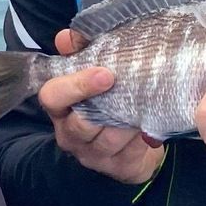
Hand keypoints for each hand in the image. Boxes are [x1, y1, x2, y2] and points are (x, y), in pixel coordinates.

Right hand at [38, 50, 165, 184]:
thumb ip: (81, 52)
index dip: (75, 85)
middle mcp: (70, 134)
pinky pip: (133, 151)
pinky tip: (153, 120)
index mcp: (60, 108)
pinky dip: (145, 134)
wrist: (132, 142)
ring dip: (130, 119)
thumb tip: (67, 37)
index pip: (51, 97)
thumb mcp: (94, 74)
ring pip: (110, 138)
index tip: (104, 73)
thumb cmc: (109, 100)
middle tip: (131, 86)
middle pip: (81, 124)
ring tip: (148, 101)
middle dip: (108, 105)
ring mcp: (93, 155)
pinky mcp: (118, 168)